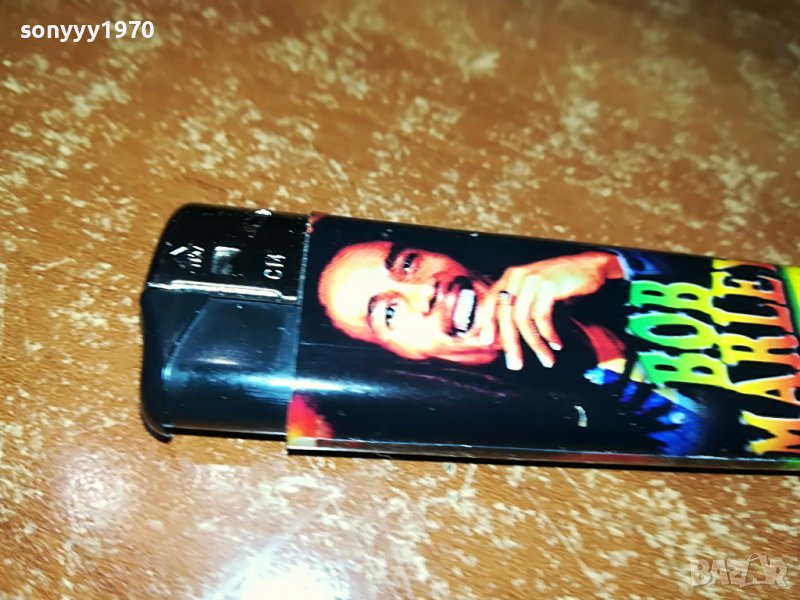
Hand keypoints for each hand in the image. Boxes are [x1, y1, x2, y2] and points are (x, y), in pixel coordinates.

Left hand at [480, 252, 623, 369]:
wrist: (590, 266)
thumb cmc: (560, 282)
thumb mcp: (533, 290)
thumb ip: (517, 305)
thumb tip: (500, 333)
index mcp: (510, 277)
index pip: (489, 301)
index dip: (484, 322)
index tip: (484, 342)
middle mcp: (517, 277)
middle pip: (505, 315)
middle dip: (509, 343)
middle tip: (515, 364)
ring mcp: (532, 280)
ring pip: (523, 319)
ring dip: (534, 344)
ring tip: (545, 359)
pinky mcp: (549, 285)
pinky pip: (542, 316)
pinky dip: (548, 334)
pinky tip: (555, 344)